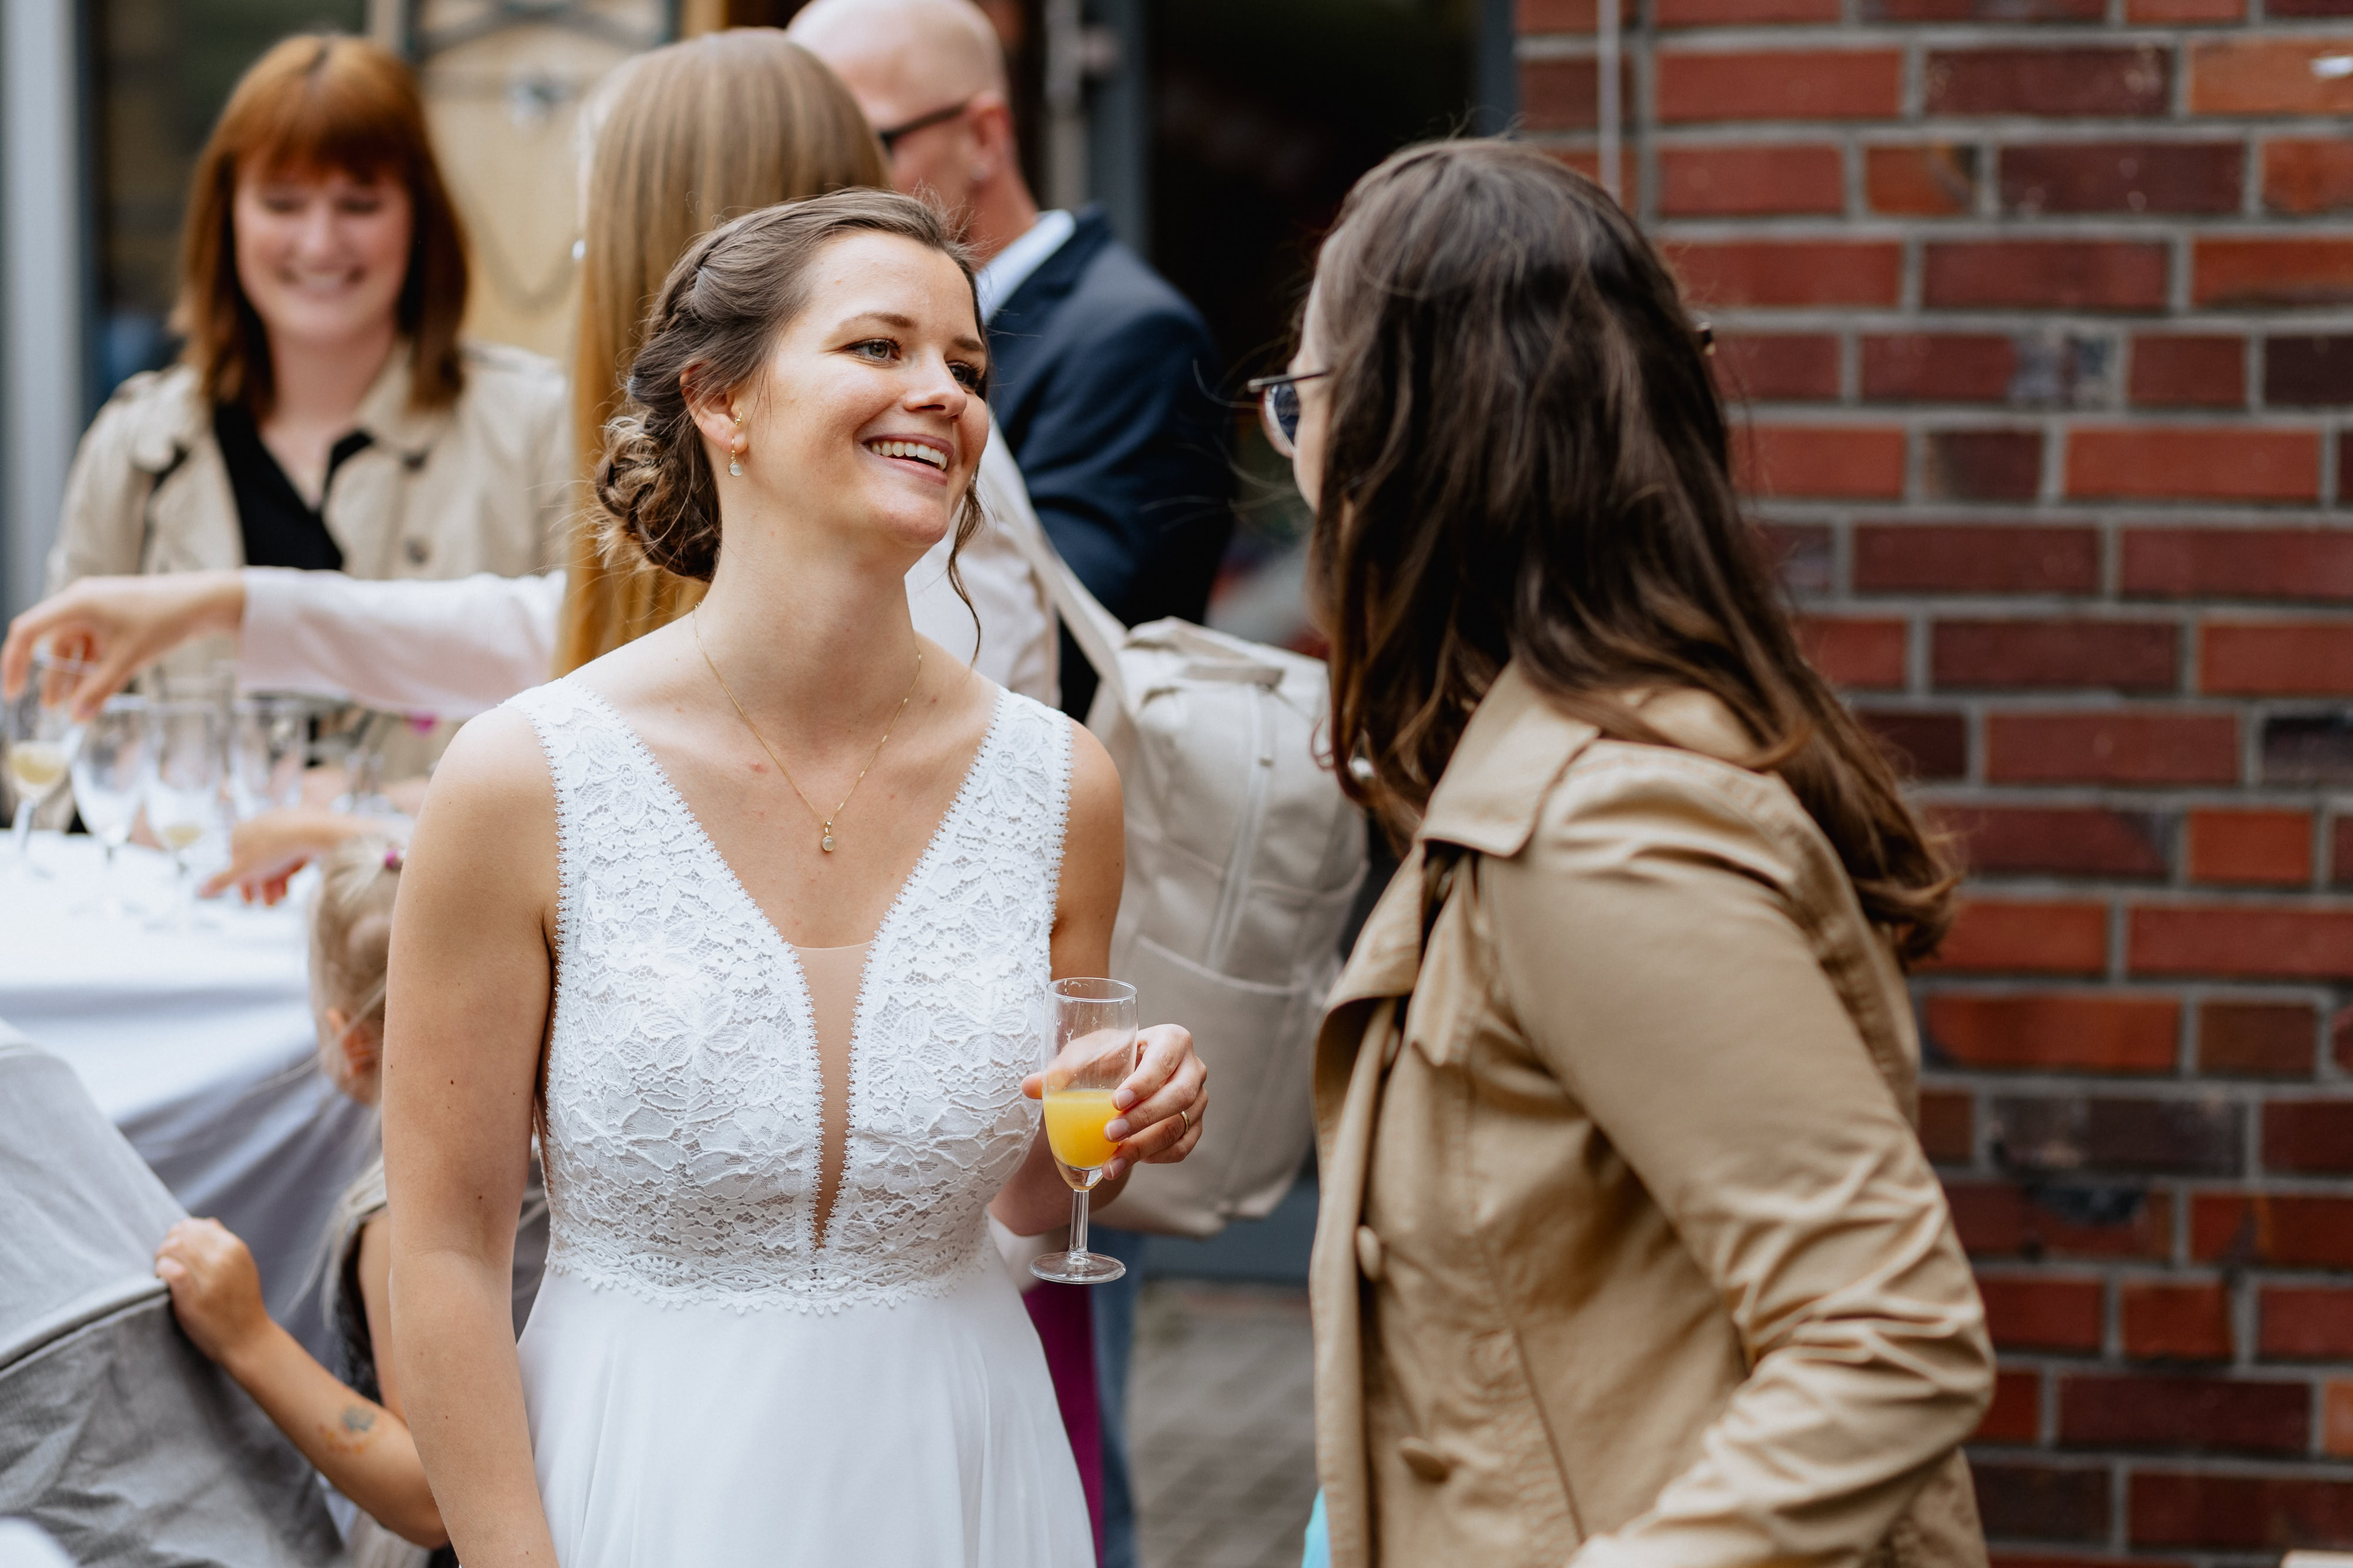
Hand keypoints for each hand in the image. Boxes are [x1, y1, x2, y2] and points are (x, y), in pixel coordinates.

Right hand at [0, 571, 245, 719]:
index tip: (13, 692)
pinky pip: (94, 643)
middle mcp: (82, 602)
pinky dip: (92, 664)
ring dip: (73, 673)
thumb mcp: (129, 660)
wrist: (203, 602)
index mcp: (76, 603)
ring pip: (76, 645)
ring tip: (69, 705)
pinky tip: (93, 688)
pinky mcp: (115, 616)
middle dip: (52, 676)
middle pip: (54, 642)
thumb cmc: (164, 622)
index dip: (15, 662)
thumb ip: (99, 689)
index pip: (28, 631)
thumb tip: (76, 717)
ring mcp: (99, 608)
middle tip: (51, 707)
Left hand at [154, 1217, 272, 1366]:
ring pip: (173, 1247)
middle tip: (165, 1260)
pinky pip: (169, 1270)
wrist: (247, 1339)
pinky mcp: (193, 1297)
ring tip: (163, 1270)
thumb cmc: (240, 1303)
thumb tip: (207, 1222)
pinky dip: (161, 1270)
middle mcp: (224, 1258)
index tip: (177, 1249)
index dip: (181, 1234)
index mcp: (236, 1247)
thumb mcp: (242, 1266)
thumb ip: (225, 1243)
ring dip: (162, 1256)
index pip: (198, 1225)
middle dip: (168, 1243)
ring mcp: (209, 1277)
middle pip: (182, 1233)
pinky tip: (162, 1280)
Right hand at [200, 806, 388, 903]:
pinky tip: (293, 884)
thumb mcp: (243, 871)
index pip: (236, 862)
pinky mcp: (303, 830)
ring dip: (276, 881)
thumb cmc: (273, 849)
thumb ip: (222, 881)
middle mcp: (260, 824)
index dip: (242, 885)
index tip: (250, 902)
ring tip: (282, 899)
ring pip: (276, 858)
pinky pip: (293, 852)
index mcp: (240, 831)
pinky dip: (291, 869)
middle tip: (270, 905)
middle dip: (262, 886)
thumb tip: (199, 890)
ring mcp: (282, 825)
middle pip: (258, 862)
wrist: (312, 832)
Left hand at [1024, 1022, 1204, 1179]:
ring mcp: (1198, 1100)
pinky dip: (1156, 1157)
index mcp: (1172, 1040)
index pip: (1164, 1061)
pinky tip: (1128, 1160)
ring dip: (1145, 1147)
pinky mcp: (1194, 1126)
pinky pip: (1182, 1147)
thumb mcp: (1088, 1054)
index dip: (1144, 1082)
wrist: (1129, 1075)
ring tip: (1111, 1162)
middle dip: (1143, 1118)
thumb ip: (1062, 1067)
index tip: (1116, 1101)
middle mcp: (1193, 1068)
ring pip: (1180, 1127)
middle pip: (1179, 1097)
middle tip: (1109, 1133)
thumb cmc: (1110, 1057)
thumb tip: (1028, 1086)